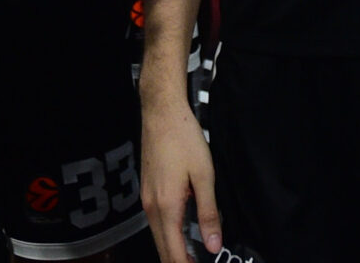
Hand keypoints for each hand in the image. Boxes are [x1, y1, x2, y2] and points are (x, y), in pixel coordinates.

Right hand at [143, 89, 221, 262]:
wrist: (161, 112)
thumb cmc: (183, 138)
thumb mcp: (205, 175)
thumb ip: (209, 213)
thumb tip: (213, 244)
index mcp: (167, 206)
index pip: (173, 252)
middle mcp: (151, 207)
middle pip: (162, 249)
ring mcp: (146, 199)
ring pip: (158, 237)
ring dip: (174, 251)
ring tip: (194, 258)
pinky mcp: (147, 191)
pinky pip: (156, 223)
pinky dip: (168, 236)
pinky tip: (183, 235)